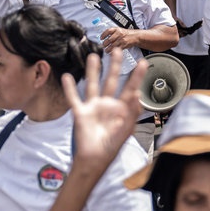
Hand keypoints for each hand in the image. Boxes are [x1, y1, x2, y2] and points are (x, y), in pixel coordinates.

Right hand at [61, 51, 147, 174]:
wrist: (94, 160)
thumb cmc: (111, 147)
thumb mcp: (126, 130)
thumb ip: (132, 113)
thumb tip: (138, 95)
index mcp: (121, 109)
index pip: (130, 88)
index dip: (136, 76)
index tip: (143, 63)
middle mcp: (107, 105)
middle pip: (112, 81)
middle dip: (114, 66)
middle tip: (117, 51)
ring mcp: (93, 107)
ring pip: (93, 84)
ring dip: (93, 71)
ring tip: (94, 56)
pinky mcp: (80, 113)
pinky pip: (73, 98)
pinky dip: (69, 88)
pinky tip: (67, 76)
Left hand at [100, 27, 138, 51]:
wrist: (135, 36)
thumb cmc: (126, 34)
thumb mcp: (119, 30)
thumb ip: (112, 33)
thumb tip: (104, 37)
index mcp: (117, 29)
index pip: (108, 31)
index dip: (103, 35)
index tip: (101, 38)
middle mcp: (119, 34)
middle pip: (109, 39)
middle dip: (105, 43)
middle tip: (103, 45)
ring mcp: (122, 40)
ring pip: (112, 45)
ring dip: (107, 49)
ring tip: (106, 50)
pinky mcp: (124, 45)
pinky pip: (117, 49)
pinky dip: (112, 51)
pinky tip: (110, 52)